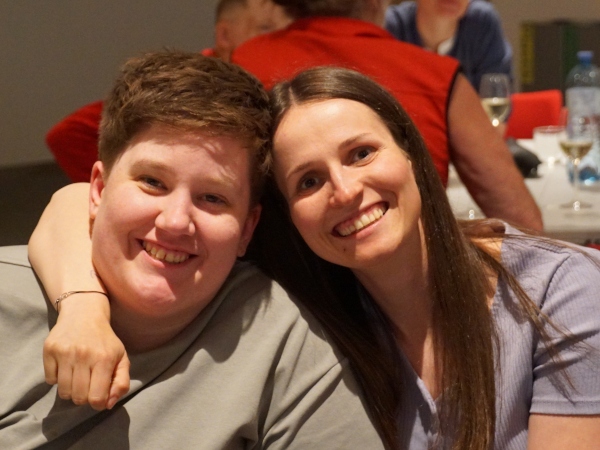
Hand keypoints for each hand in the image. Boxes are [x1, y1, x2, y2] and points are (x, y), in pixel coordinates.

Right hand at [43, 295, 129, 409]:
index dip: (98, 403)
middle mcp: (84, 355)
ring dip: (70, 390)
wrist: (84, 313)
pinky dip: (57, 378)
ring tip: (77, 376)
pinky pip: (50, 380)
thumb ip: (121, 383)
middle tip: (88, 384)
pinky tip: (65, 366)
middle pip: (78, 398)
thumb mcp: (121, 358)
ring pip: (63, 392)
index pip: (97, 398)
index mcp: (105, 359)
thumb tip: (108, 405)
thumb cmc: (104, 340)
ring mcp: (65, 352)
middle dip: (84, 397)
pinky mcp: (50, 349)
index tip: (99, 396)